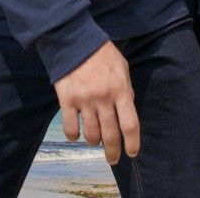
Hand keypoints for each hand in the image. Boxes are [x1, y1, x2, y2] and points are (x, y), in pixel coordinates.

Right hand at [53, 40, 139, 164]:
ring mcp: (85, 101)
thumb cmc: (102, 53)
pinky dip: (74, 136)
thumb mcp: (122, 67)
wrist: (75, 40)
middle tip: (113, 159)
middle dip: (113, 151)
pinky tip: (77, 134)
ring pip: (91, 135)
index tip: (132, 153)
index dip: (132, 143)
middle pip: (111, 135)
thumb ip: (126, 88)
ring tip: (95, 140)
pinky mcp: (67, 100)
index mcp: (121, 89)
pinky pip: (71, 128)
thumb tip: (127, 109)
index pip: (130, 124)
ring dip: (94, 141)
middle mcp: (104, 98)